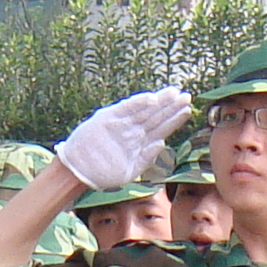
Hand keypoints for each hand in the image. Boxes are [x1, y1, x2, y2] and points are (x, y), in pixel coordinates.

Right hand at [56, 87, 194, 189]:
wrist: (79, 171)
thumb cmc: (103, 173)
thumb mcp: (130, 170)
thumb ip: (146, 158)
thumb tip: (162, 142)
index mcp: (139, 142)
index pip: (160, 127)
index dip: (174, 118)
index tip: (187, 108)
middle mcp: (132, 130)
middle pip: (155, 116)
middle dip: (171, 106)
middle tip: (186, 95)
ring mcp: (121, 123)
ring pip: (144, 110)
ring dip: (159, 102)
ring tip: (174, 93)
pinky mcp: (108, 118)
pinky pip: (126, 108)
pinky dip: (138, 103)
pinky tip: (152, 98)